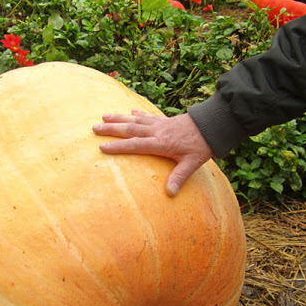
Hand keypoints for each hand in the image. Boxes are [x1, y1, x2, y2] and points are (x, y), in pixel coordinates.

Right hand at [92, 109, 212, 196]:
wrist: (211, 125)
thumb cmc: (201, 146)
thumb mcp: (192, 164)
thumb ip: (179, 177)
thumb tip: (169, 193)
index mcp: (161, 143)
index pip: (135, 145)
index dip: (119, 146)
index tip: (102, 146)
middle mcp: (157, 131)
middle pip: (130, 129)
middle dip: (111, 129)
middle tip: (94, 128)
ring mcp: (159, 124)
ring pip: (135, 120)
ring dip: (119, 118)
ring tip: (103, 116)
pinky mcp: (164, 120)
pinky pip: (147, 116)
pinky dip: (138, 114)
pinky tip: (130, 112)